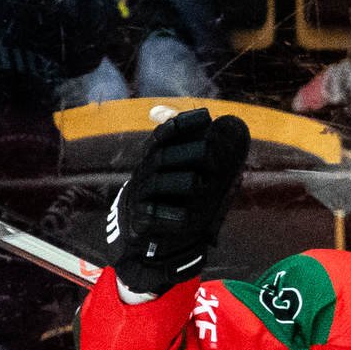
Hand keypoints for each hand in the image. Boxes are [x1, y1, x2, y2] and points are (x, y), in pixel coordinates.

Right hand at [107, 108, 251, 296]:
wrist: (146, 234)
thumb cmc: (169, 197)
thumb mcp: (177, 170)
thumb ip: (186, 146)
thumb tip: (187, 114)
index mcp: (155, 157)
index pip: (164, 135)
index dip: (183, 124)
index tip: (206, 117)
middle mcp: (146, 173)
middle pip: (163, 156)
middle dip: (186, 152)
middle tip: (209, 151)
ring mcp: (142, 196)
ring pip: (157, 183)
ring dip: (180, 182)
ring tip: (197, 184)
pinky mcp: (141, 219)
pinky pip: (153, 215)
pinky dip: (171, 216)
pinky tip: (187, 218)